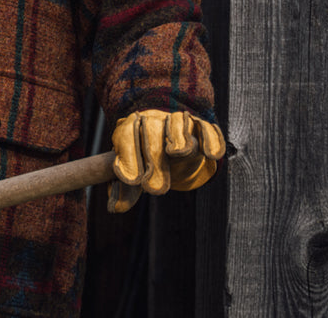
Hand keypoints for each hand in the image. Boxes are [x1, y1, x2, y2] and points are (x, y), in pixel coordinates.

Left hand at [108, 109, 225, 212]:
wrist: (170, 139)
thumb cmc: (146, 158)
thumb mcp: (135, 172)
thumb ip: (126, 189)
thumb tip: (116, 208)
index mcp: (130, 128)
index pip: (126, 137)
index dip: (128, 157)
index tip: (131, 181)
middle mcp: (152, 120)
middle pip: (151, 133)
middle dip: (153, 159)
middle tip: (156, 188)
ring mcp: (176, 120)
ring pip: (177, 123)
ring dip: (178, 137)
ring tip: (177, 153)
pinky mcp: (199, 124)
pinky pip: (206, 128)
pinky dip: (211, 139)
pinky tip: (212, 155)